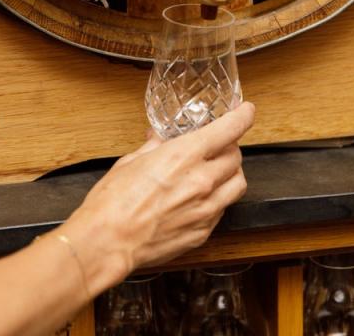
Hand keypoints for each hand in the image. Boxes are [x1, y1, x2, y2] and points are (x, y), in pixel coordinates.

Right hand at [58, 103, 254, 288]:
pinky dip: (218, 200)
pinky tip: (200, 199)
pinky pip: (222, 210)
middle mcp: (201, 181)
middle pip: (236, 156)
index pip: (229, 129)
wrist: (107, 242)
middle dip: (229, 147)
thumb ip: (155, 147)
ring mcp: (205, 209)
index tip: (246, 111)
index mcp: (184, 156)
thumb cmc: (112, 203)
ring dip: (230, 174)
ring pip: (238, 184)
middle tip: (217, 147)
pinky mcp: (202, 232)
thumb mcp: (132, 161)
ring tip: (215, 173)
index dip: (243, 116)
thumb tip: (161, 139)